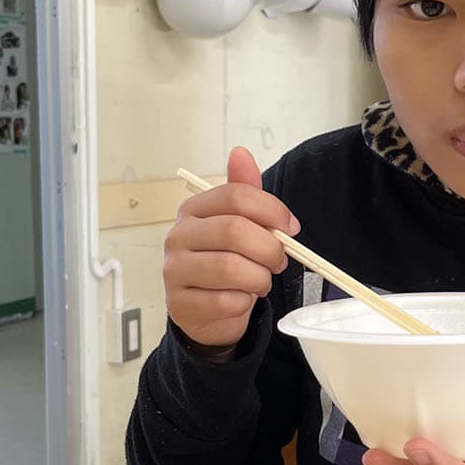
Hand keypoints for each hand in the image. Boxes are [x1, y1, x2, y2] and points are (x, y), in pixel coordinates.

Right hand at [163, 147, 299, 353]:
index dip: (270, 210)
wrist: (205, 311)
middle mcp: (178, 236)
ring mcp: (174, 270)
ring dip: (259, 278)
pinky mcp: (180, 304)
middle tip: (278, 261)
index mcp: (193, 210)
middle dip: (269, 249)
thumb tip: (241, 153)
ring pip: (230, 268)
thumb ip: (244, 192)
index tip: (290, 228)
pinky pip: (225, 301)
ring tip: (260, 281)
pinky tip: (242, 299)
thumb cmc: (225, 262)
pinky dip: (244, 302)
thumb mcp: (237, 224)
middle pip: (234, 231)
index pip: (235, 196)